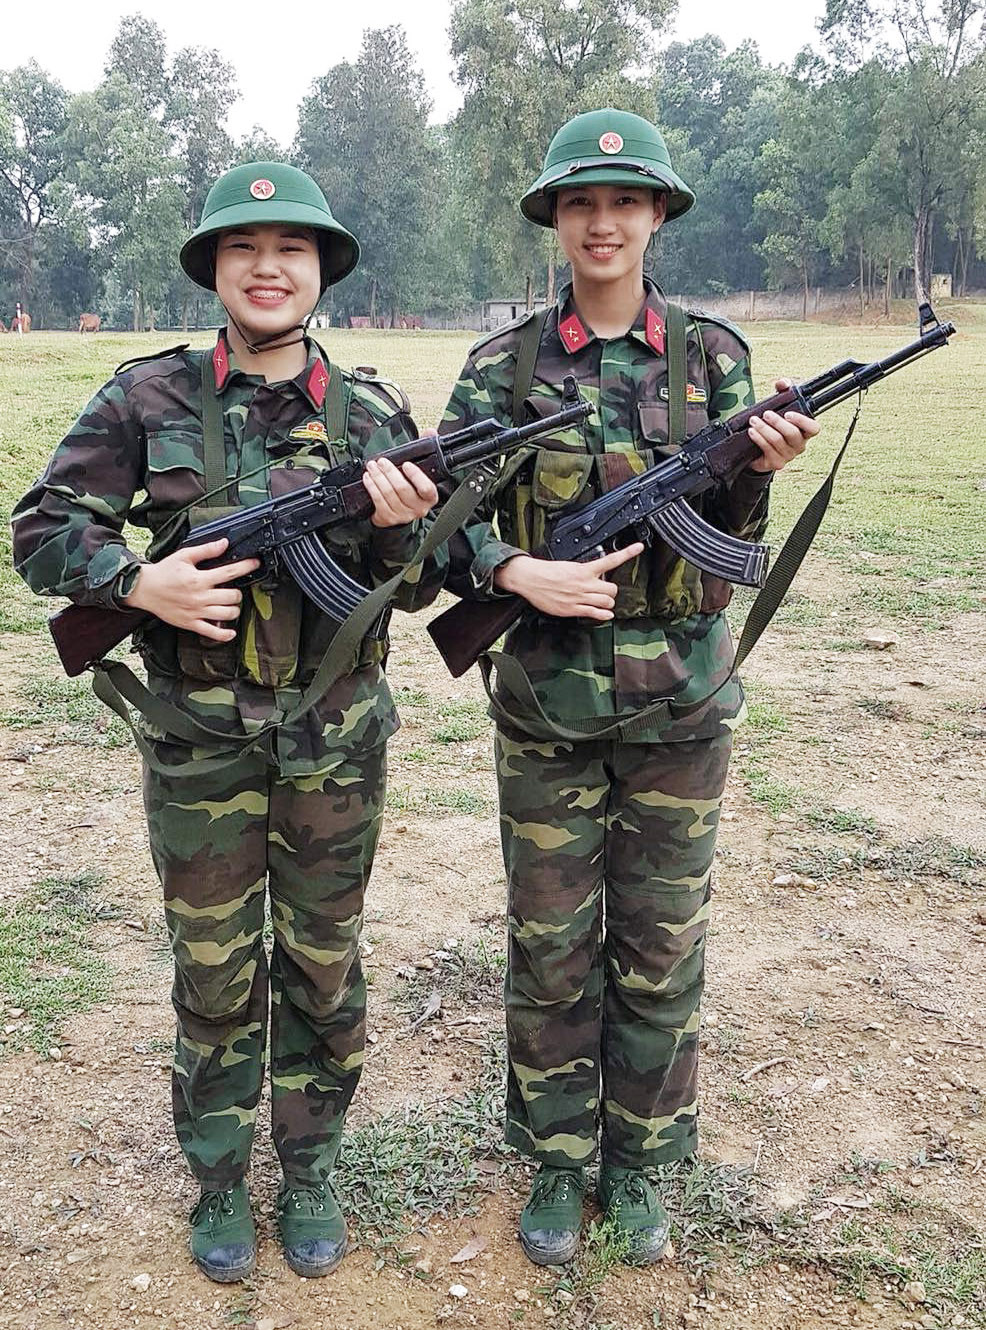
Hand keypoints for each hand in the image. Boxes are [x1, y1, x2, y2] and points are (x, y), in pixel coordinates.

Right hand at [122, 538, 259, 640]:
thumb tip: (224, 543)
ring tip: (231, 605)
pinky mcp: (190, 624)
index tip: (255, 564)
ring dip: (234, 610)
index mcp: (199, 579)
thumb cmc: (164, 572)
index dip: (246, 567)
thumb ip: (206, 550)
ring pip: (226, 614)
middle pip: (232, 597)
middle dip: (238, 592)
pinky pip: (211, 633)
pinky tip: (231, 632)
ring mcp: (196, 612)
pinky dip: (224, 634)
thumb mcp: (184, 556)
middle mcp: (200, 597)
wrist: (144, 589)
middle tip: (235, 589)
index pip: (229, 573)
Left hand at [363, 446, 438, 526]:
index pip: (426, 488)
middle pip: (403, 489)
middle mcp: (419, 508)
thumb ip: (425, 450)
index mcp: (430, 497)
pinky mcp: (389, 518)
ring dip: (378, 478)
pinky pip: (378, 501)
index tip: (406, 464)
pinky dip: (372, 487)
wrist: (399, 511)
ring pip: (389, 494)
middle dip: (390, 473)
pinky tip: (368, 478)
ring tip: (372, 467)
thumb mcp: (420, 470)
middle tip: (381, 461)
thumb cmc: (411, 488)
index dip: (416, 476)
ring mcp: (403, 515)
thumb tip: (430, 431)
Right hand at [492, 543, 644, 618]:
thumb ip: (584, 571)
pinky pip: (595, 613)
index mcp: (584, 569)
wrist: (531, 579)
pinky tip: (605, 614)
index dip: (628, 553)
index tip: (639, 547)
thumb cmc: (547, 572)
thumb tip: (595, 574)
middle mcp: (584, 583)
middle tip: (605, 590)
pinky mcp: (573, 609)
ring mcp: (580, 597)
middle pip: (612, 589)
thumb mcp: (569, 566)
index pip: (611, 560)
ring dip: (607, 602)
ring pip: (607, 602)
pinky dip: (603, 615)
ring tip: (601, 601)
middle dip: (610, 591)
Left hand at [747, 378, 820, 472]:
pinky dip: (759, 439)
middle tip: (766, 414)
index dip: (803, 421)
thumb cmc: (774, 427)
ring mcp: (788, 455)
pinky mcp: (776, 463)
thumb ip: (783, 391)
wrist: (759, 450)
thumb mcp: (779, 406)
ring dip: (764, 429)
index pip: (813, 428)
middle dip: (778, 423)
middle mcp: (799, 444)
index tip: (789, 414)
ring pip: (778, 441)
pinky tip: (752, 432)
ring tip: (754, 421)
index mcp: (804, 432)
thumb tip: (783, 383)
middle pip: (792, 434)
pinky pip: (768, 450)